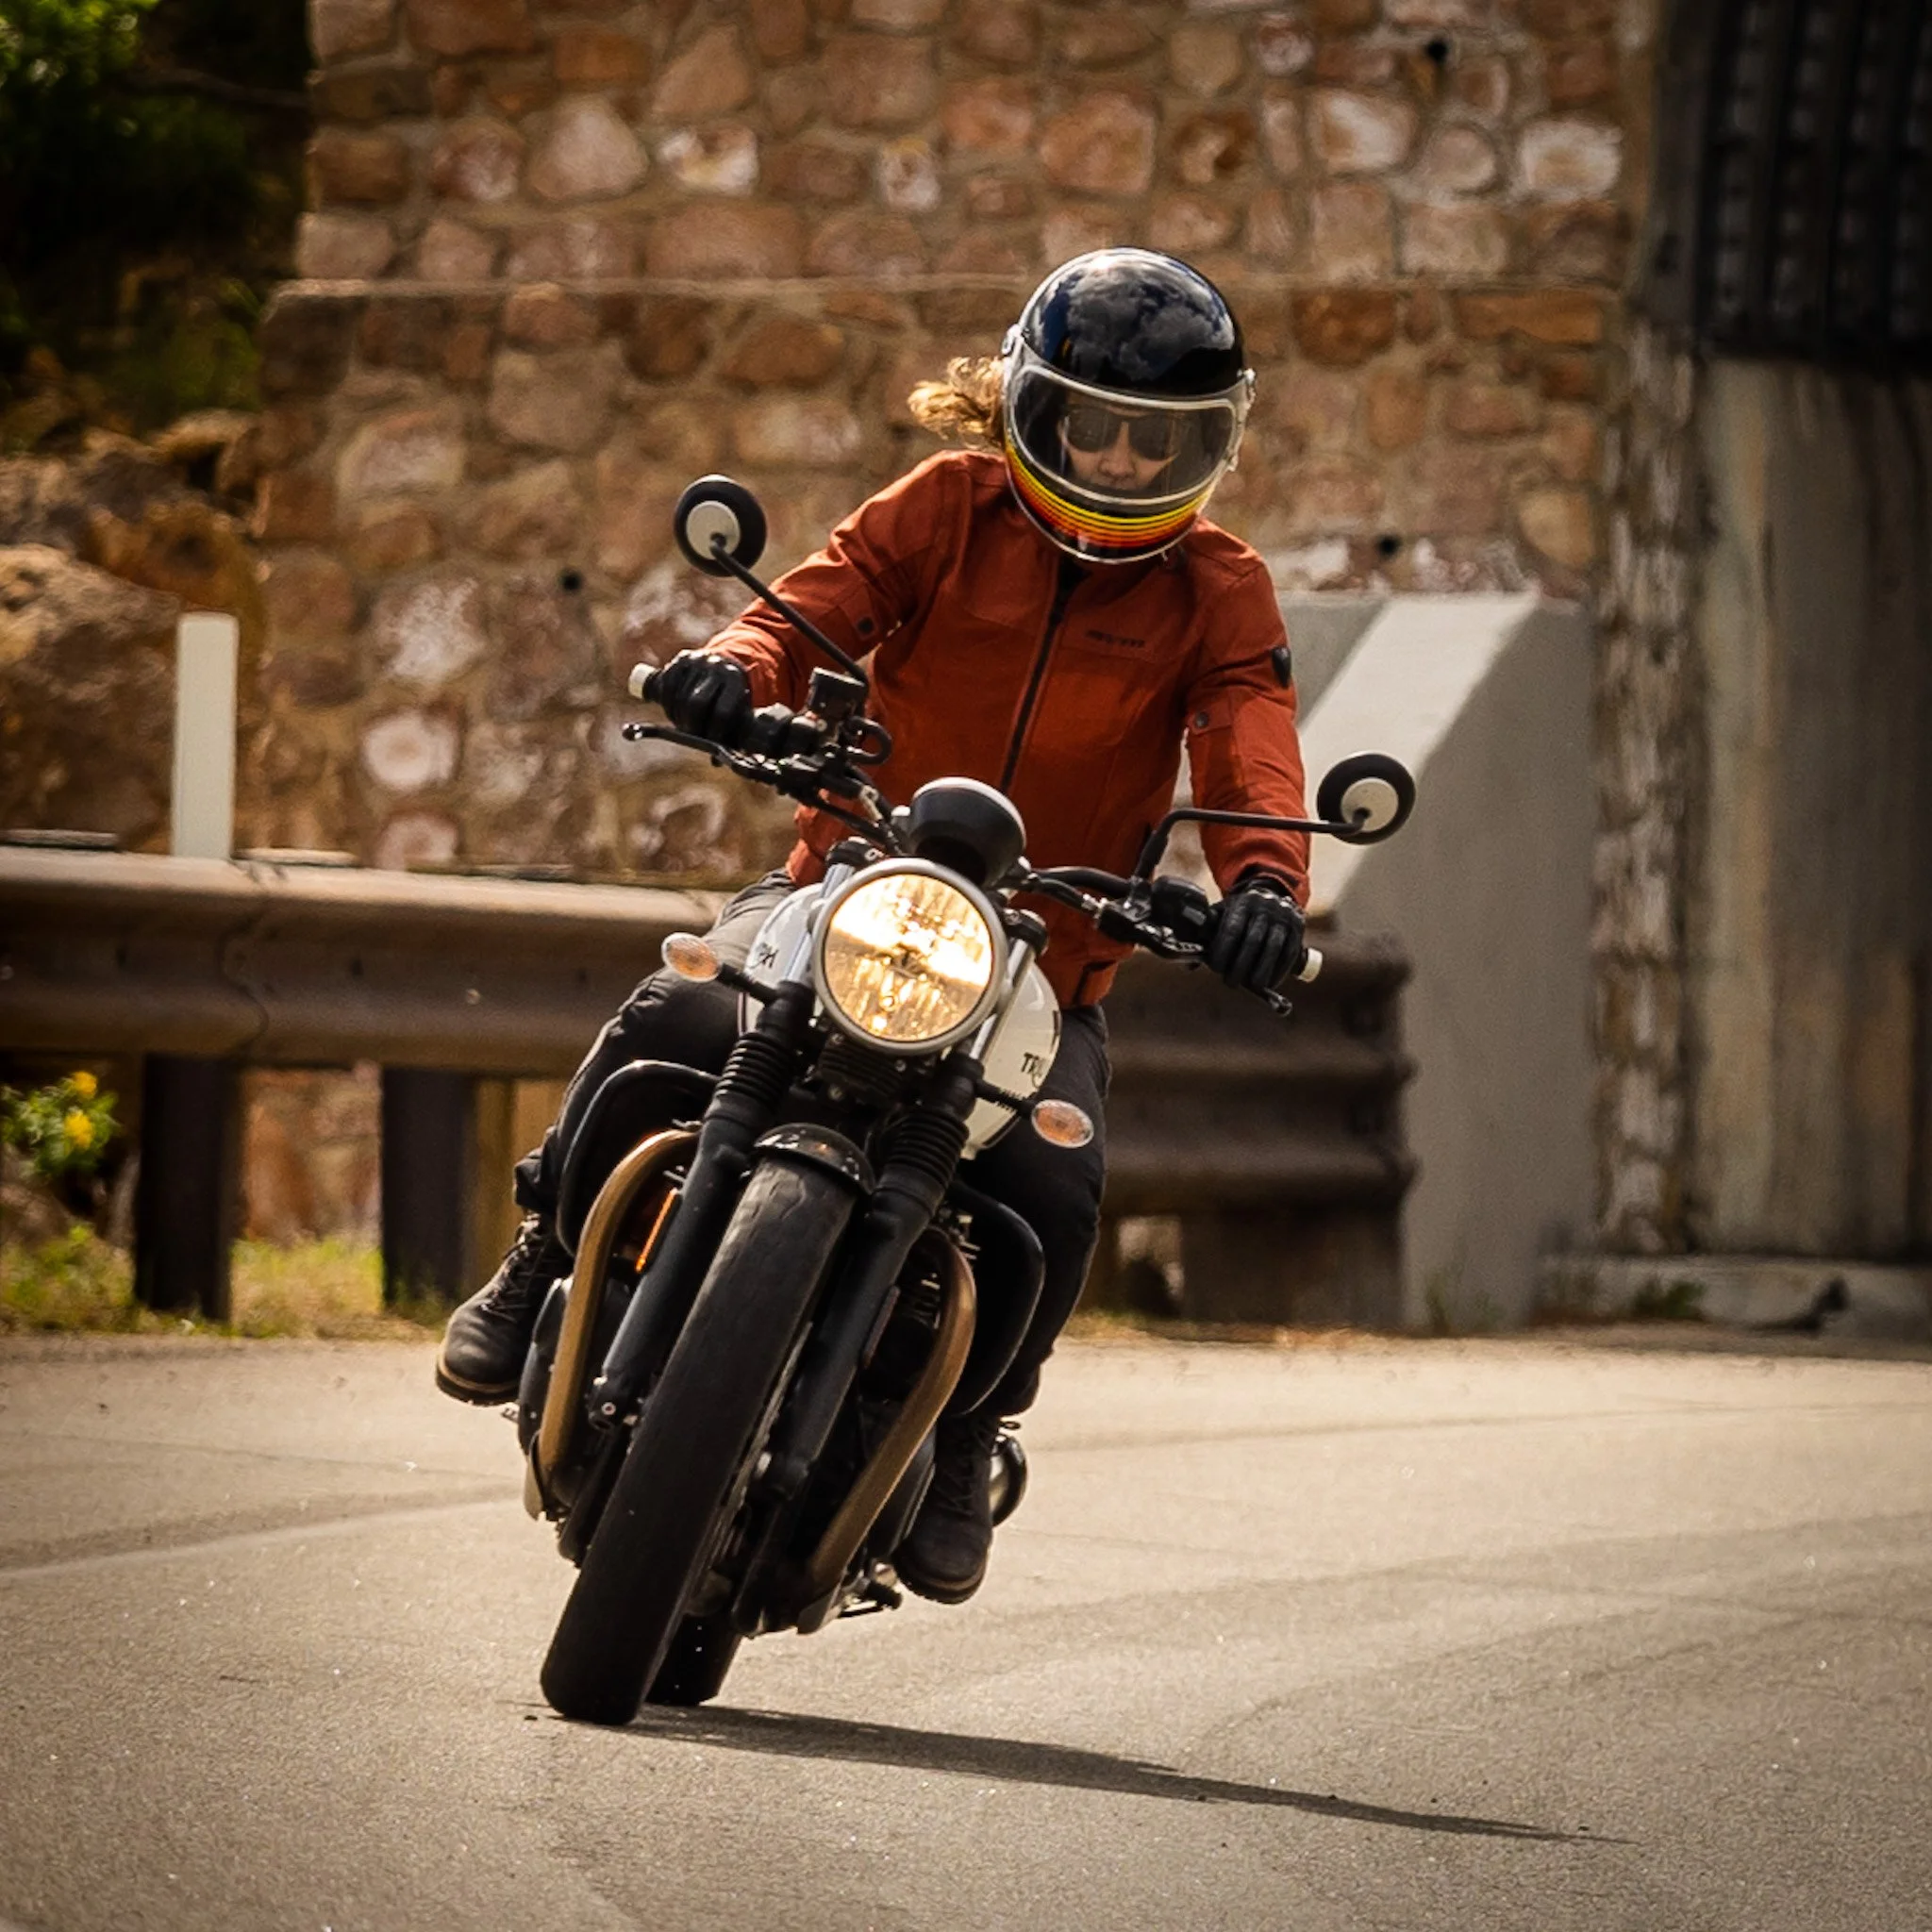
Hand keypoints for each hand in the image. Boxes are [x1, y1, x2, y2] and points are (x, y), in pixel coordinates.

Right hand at [652, 651, 753, 743]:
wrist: (724, 666)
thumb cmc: (733, 699)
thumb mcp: (738, 713)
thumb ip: (730, 736)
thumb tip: (716, 761)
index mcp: (736, 680)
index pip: (722, 712)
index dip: (715, 734)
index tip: (711, 746)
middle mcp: (717, 666)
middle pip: (696, 703)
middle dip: (691, 726)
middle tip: (691, 735)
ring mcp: (697, 661)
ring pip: (679, 697)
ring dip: (678, 717)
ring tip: (685, 724)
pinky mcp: (680, 660)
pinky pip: (666, 687)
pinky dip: (667, 704)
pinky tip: (674, 711)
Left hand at [1204, 877, 1305, 993]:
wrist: (1272, 894)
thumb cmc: (1240, 912)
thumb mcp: (1223, 914)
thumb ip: (1207, 935)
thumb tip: (1191, 964)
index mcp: (1243, 903)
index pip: (1232, 929)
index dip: (1223, 950)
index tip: (1216, 968)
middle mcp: (1265, 907)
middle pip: (1253, 941)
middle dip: (1240, 966)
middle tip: (1230, 982)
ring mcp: (1284, 917)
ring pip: (1274, 948)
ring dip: (1262, 971)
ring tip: (1252, 985)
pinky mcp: (1298, 928)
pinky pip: (1290, 953)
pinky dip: (1279, 971)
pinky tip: (1269, 983)